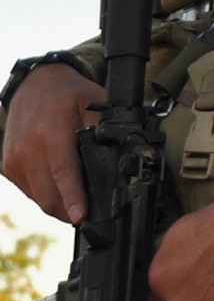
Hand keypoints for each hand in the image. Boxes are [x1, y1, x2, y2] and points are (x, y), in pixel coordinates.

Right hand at [1, 63, 102, 223]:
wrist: (34, 84)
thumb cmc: (69, 94)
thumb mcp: (94, 102)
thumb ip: (104, 129)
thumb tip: (117, 154)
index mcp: (51, 135)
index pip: (63, 173)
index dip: (73, 198)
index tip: (80, 216)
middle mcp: (27, 150)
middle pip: (48, 195)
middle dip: (69, 210)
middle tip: (90, 213)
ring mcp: (14, 160)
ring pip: (38, 197)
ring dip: (57, 205)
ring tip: (77, 202)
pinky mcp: (8, 166)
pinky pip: (29, 190)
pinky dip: (45, 194)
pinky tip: (60, 187)